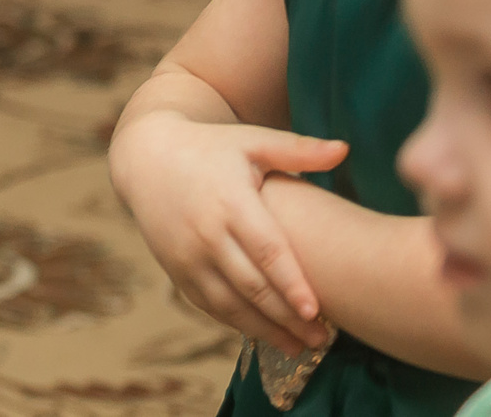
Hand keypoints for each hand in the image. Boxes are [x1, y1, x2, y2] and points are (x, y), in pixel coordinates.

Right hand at [114, 111, 344, 351]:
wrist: (145, 155)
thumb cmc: (210, 147)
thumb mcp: (250, 142)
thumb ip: (297, 150)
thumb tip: (345, 149)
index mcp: (230, 202)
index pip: (266, 250)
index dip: (290, 283)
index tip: (316, 311)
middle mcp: (205, 232)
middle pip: (251, 285)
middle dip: (287, 317)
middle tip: (323, 339)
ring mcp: (186, 254)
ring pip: (228, 303)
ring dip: (264, 330)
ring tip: (300, 348)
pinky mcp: (174, 267)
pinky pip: (207, 304)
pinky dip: (235, 323)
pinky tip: (262, 335)